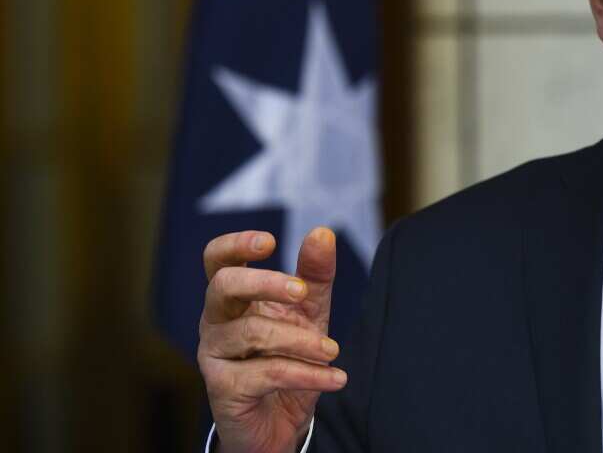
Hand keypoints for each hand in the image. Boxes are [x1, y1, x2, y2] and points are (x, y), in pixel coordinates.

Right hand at [198, 227, 346, 452]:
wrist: (280, 422)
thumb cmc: (289, 357)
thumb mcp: (308, 313)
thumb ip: (314, 275)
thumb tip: (322, 232)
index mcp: (233, 297)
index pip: (217, 260)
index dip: (235, 244)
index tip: (270, 241)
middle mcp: (215, 321)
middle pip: (223, 286)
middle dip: (265, 283)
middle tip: (303, 293)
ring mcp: (214, 355)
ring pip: (252, 332)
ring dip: (301, 340)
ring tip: (333, 351)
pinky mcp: (223, 388)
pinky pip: (266, 373)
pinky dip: (307, 374)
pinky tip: (335, 378)